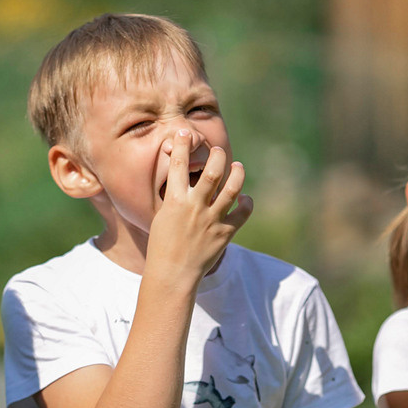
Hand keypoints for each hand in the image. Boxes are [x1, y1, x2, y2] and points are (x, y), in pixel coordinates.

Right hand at [147, 128, 252, 279]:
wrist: (172, 274)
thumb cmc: (161, 246)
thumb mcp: (161, 217)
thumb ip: (173, 198)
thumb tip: (180, 181)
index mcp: (175, 201)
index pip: (179, 165)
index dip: (183, 146)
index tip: (185, 133)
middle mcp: (195, 207)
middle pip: (213, 172)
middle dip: (217, 156)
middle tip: (218, 150)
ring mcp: (212, 220)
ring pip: (232, 188)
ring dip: (237, 173)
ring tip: (237, 166)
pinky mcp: (225, 233)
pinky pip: (242, 213)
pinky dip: (246, 203)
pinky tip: (244, 198)